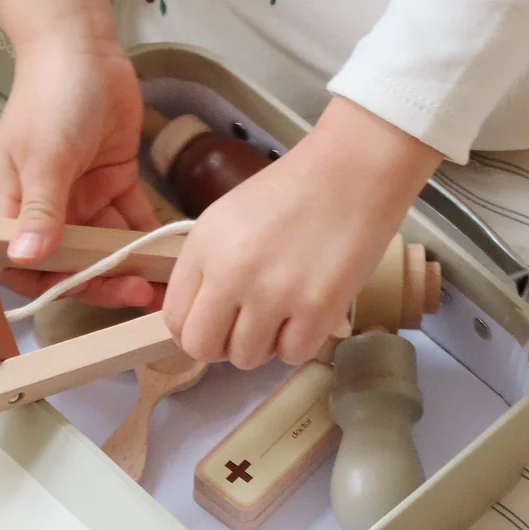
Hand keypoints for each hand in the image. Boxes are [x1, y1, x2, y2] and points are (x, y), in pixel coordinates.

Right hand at [0, 0, 158, 306]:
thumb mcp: (44, 155)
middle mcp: (50, 210)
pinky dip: (152, 238)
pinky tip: (175, 254)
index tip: (83, 293)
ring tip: (167, 284)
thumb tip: (26, 257)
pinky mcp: (115, 182)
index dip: (49, 287)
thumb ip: (40, 210)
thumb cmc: (51, 95)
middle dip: (104, 282)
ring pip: (109, 246)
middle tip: (139, 294)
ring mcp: (85, 197)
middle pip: (74, 263)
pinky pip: (134, 220)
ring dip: (134, 266)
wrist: (84, 47)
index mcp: (16, 207)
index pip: (25, 265)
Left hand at [162, 97, 441, 367]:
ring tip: (282, 313)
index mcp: (204, 245)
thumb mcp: (229, 218)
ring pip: (246, 358)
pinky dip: (300, 341)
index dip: (194, 329)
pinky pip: (292, 355)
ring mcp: (274, 293)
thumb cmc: (293, 190)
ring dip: (263, 344)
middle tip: (245, 328)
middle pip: (202, 347)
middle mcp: (231, 272)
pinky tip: (308, 312)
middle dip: (221, 347)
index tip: (215, 324)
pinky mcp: (317, 308)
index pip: (175, 318)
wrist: (353, 170)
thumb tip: (202, 317)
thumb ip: (209, 265)